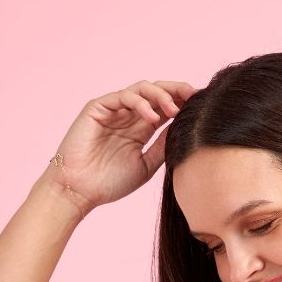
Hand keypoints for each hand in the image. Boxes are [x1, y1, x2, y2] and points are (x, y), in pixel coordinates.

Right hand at [41, 79, 197, 216]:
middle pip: (156, 93)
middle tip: (194, 96)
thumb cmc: (109, 183)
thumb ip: (163, 147)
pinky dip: (139, 104)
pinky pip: (122, 97)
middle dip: (176, 91)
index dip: (183, 103)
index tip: (201, 106)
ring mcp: (113, 110)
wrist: (79, 191)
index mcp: (140, 129)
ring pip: (141, 90)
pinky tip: (153, 117)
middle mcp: (128, 116)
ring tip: (175, 109)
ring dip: (161, 96)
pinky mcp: (97, 108)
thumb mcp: (146, 165)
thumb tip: (184, 130)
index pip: (165, 108)